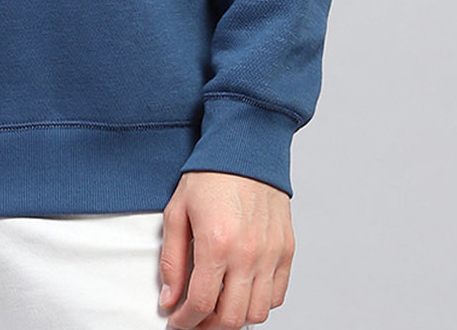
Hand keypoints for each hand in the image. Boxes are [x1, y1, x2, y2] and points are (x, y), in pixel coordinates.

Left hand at [157, 170, 293, 326]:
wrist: (246, 146)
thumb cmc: (210, 174)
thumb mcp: (177, 211)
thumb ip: (172, 259)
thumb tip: (169, 298)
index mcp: (216, 243)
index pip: (200, 304)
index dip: (185, 322)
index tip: (177, 322)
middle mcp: (248, 253)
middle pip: (231, 318)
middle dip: (208, 327)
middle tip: (195, 321)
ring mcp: (271, 253)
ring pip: (257, 312)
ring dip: (235, 317)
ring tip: (218, 306)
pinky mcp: (286, 249)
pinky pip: (277, 295)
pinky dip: (260, 302)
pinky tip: (242, 292)